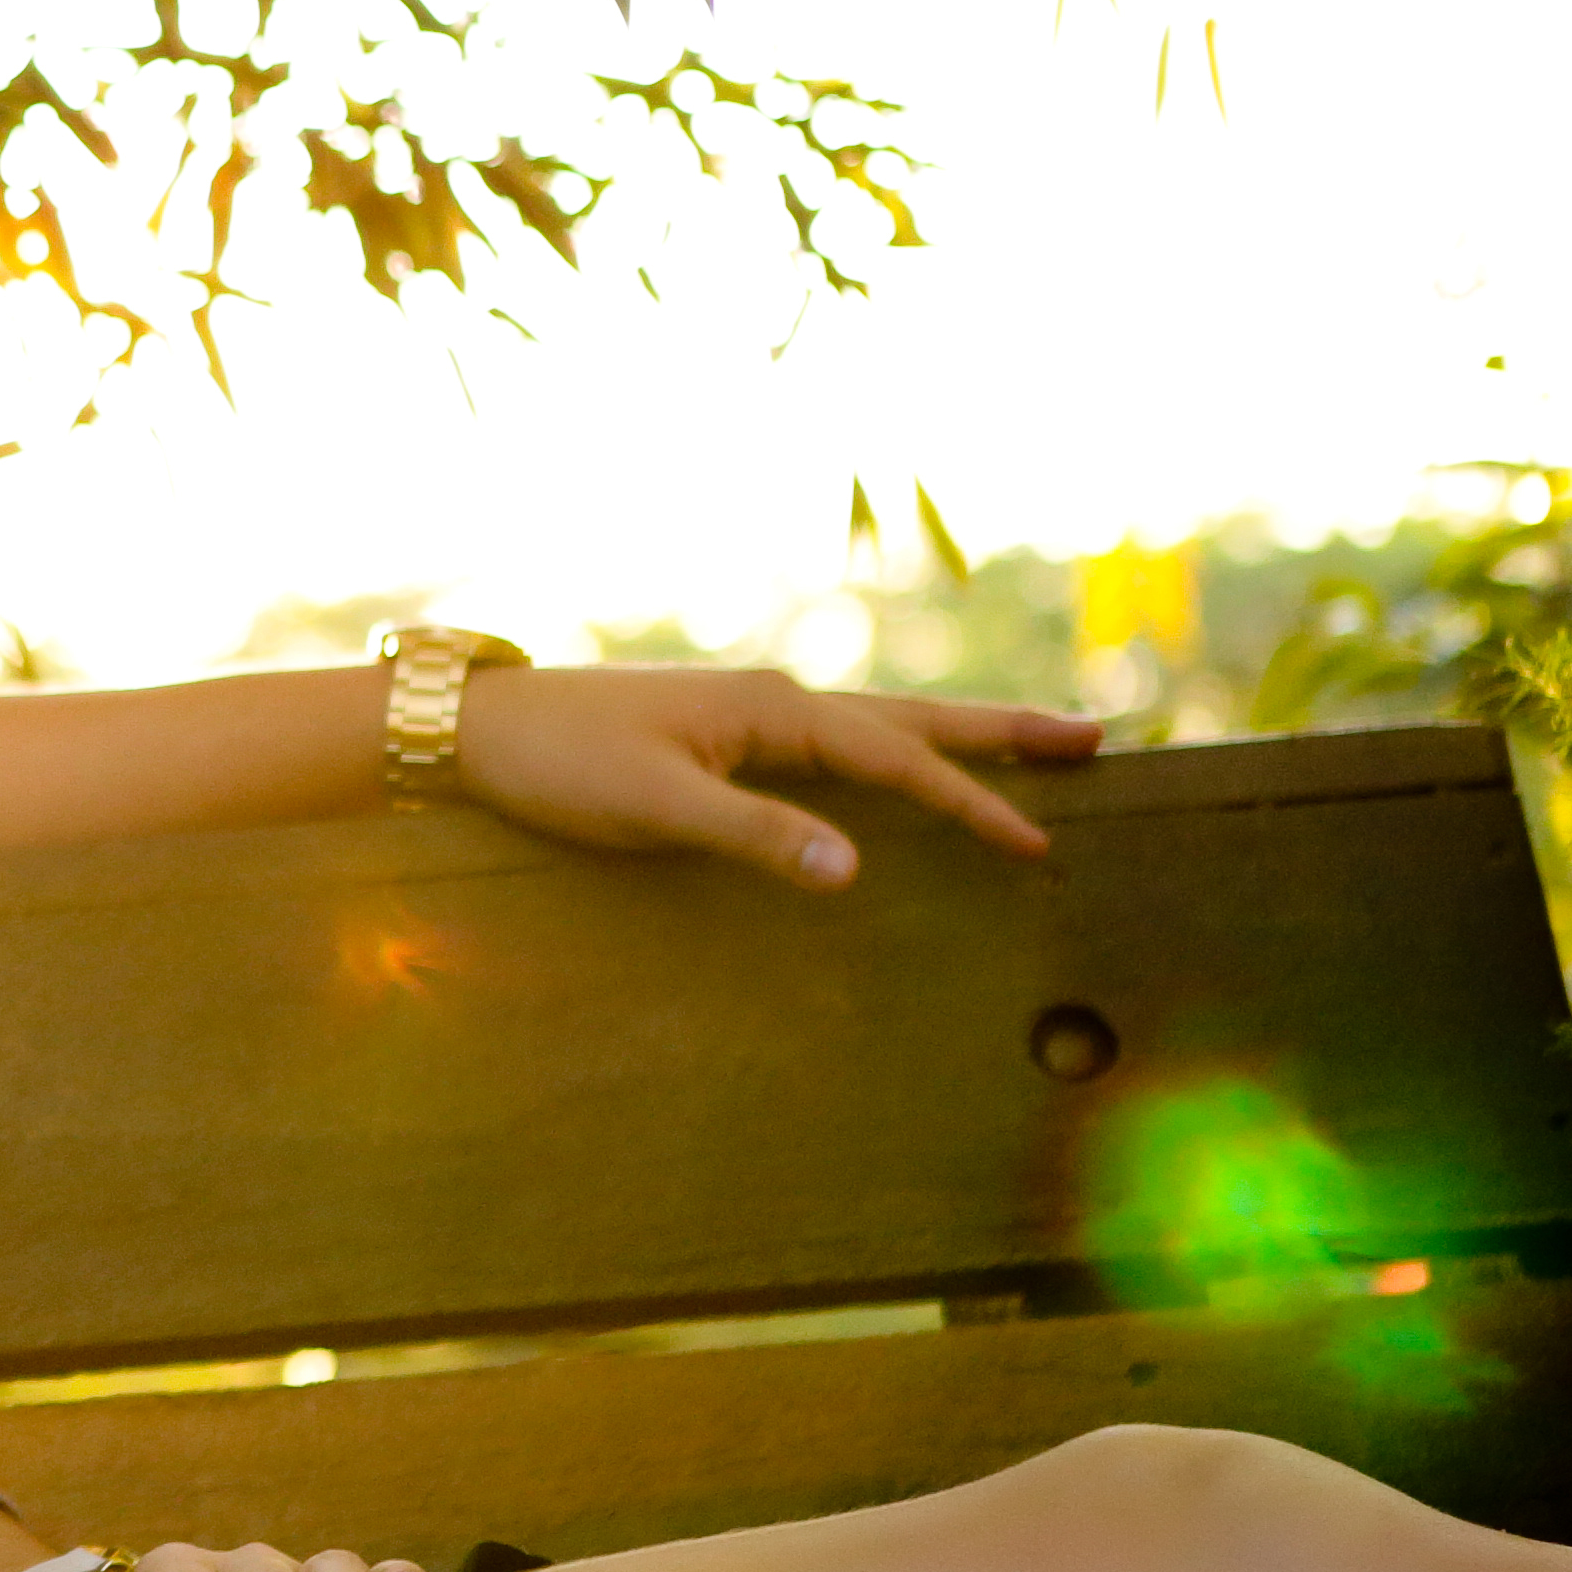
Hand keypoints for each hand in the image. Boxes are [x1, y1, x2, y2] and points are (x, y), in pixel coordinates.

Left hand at [450, 664, 1097, 889]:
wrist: (476, 729)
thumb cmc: (558, 765)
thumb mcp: (655, 808)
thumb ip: (756, 837)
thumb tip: (854, 871)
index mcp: (771, 710)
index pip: (897, 759)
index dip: (971, 801)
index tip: (1037, 842)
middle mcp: (774, 700)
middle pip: (913, 719)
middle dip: (1002, 734)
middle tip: (1095, 739)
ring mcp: (752, 713)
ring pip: (880, 725)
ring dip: (957, 736)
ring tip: (1034, 744)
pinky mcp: (726, 735)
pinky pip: (837, 743)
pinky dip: (894, 752)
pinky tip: (907, 767)